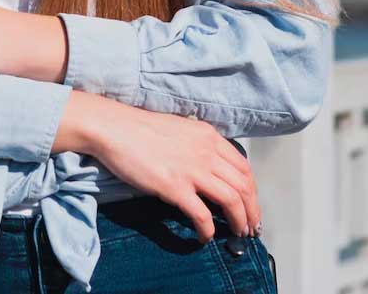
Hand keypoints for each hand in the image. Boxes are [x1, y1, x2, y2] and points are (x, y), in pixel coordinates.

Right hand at [58, 91, 260, 241]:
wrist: (116, 129)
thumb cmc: (142, 129)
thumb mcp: (181, 130)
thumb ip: (199, 146)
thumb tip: (209, 167)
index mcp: (209, 136)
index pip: (244, 167)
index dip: (252, 190)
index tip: (251, 205)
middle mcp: (207, 152)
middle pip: (244, 185)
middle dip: (252, 210)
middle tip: (251, 227)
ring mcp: (192, 170)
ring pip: (231, 200)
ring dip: (239, 221)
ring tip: (238, 234)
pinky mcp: (175, 187)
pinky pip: (202, 215)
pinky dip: (208, 230)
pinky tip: (205, 237)